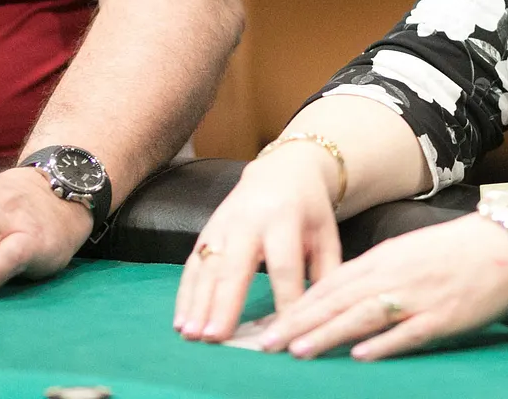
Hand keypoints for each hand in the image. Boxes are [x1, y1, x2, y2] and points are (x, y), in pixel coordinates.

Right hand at [176, 142, 343, 341]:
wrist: (282, 170)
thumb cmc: (308, 209)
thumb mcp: (326, 233)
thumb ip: (326, 270)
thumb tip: (322, 314)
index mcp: (285, 219)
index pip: (285, 265)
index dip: (284, 300)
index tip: (282, 334)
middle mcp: (249, 221)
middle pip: (235, 266)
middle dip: (224, 303)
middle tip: (215, 337)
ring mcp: (223, 224)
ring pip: (207, 267)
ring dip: (197, 303)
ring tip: (191, 335)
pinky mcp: (206, 230)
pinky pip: (192, 264)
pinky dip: (185, 294)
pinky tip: (180, 321)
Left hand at [256, 212, 507, 360]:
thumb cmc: (460, 247)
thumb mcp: (410, 250)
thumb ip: (377, 271)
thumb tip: (341, 294)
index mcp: (386, 256)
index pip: (332, 283)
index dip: (298, 305)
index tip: (269, 324)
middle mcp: (396, 274)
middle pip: (339, 300)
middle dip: (299, 323)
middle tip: (264, 344)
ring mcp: (419, 296)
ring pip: (365, 315)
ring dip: (329, 333)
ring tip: (297, 350)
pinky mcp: (444, 316)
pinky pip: (408, 332)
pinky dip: (383, 344)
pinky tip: (360, 356)